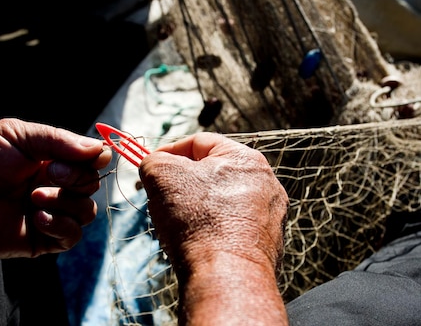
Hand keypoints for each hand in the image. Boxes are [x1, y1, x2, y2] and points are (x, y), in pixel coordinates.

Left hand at [0, 118, 111, 258]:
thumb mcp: (19, 135)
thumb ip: (61, 139)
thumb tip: (101, 149)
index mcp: (55, 159)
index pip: (94, 160)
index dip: (94, 159)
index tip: (82, 157)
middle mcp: (56, 186)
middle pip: (93, 185)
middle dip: (76, 179)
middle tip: (49, 174)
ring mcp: (51, 213)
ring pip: (87, 211)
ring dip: (66, 203)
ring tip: (34, 198)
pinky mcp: (42, 239)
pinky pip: (72, 237)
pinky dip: (62, 226)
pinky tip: (38, 218)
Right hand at [139, 132, 288, 324]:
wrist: (227, 276)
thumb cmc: (198, 220)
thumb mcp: (162, 175)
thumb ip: (154, 161)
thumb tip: (153, 164)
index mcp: (246, 158)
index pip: (200, 142)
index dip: (169, 151)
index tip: (150, 167)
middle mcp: (266, 182)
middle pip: (213, 173)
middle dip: (182, 183)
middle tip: (160, 198)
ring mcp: (270, 215)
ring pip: (222, 201)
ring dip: (197, 208)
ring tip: (178, 224)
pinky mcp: (267, 243)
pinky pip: (233, 227)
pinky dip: (213, 230)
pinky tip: (197, 243)